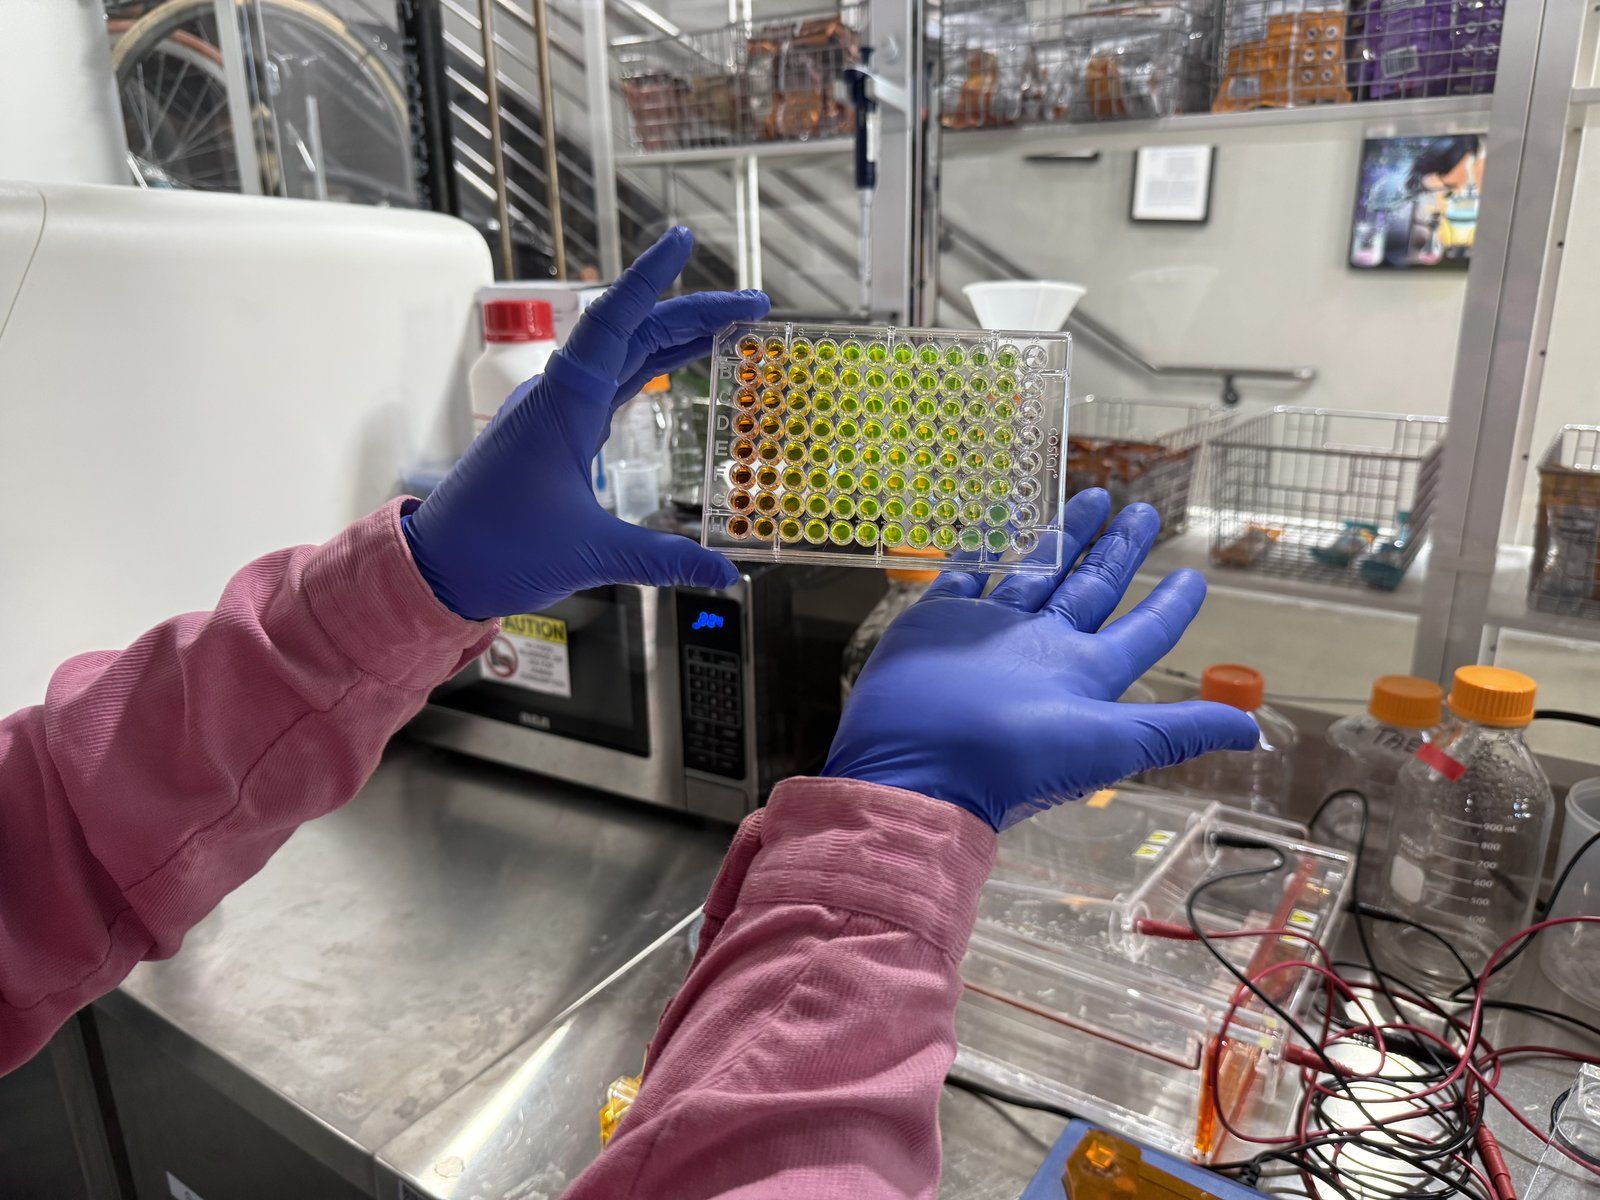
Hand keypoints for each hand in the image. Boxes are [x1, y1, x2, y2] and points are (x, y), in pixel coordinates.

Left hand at [402, 227, 770, 619]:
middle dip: (695, 312)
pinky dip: (653, 370)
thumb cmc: (498, 548)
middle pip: (636, 332)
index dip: (652, 278)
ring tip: (732, 328)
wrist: (440, 567)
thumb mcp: (590, 553)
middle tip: (754, 306)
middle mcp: (562, 394)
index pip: (616, 320)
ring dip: (678, 337)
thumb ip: (663, 561)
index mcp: (565, 402)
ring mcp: (558, 410)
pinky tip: (679, 368)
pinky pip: (613, 384)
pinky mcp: (559, 432)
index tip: (683, 241)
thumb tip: (723, 578)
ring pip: (626, 356)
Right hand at [823, 489, 1259, 829]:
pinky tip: (997, 519)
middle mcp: (1041, 650)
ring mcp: (990, 633)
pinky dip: (981, 548)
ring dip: (1063, 536)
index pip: (1141, 632)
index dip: (1171, 604)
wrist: (916, 768)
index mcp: (1083, 675)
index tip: (1195, 575)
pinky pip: (966, 575)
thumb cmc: (1013, 759)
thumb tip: (1255, 733)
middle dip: (1120, 551)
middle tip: (1145, 511)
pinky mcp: (940, 621)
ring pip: (1035, 573)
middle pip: (1091, 589)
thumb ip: (1176, 730)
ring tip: (1092, 495)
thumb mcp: (1108, 743)